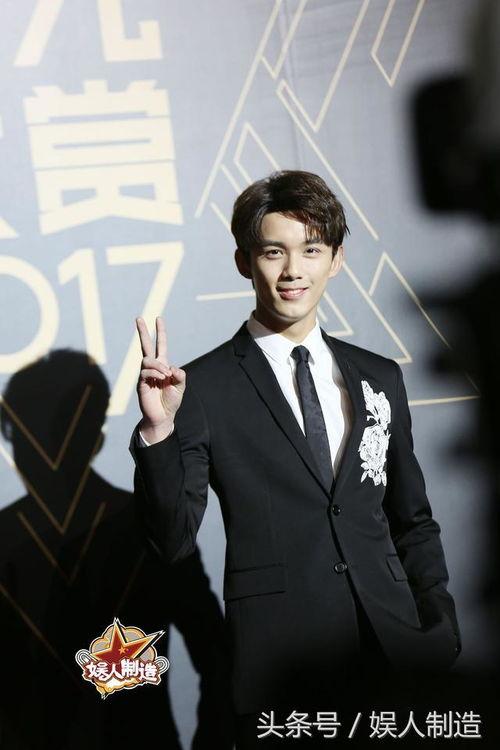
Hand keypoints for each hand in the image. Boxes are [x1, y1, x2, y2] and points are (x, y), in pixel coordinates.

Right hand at [135, 316, 185, 437]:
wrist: (163, 417)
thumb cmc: (171, 401)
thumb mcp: (180, 386)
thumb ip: (180, 375)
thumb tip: (171, 367)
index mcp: (163, 366)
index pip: (160, 345)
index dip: (160, 333)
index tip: (159, 318)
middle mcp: (153, 368)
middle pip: (145, 346)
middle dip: (143, 332)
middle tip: (139, 318)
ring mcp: (146, 375)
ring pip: (147, 360)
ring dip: (158, 365)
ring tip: (166, 375)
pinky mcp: (141, 383)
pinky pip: (145, 372)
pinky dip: (155, 373)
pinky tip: (161, 379)